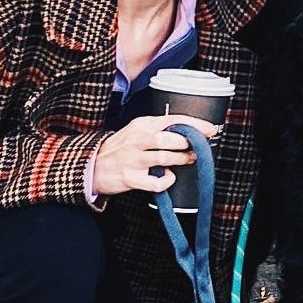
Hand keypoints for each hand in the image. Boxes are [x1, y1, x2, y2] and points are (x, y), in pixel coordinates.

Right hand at [91, 114, 220, 196]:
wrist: (92, 165)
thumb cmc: (120, 148)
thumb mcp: (137, 130)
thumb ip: (158, 129)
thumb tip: (187, 131)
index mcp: (142, 125)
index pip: (173, 120)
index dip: (195, 125)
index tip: (210, 129)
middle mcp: (137, 140)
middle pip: (169, 138)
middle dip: (188, 142)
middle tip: (198, 146)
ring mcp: (133, 160)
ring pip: (165, 157)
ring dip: (182, 159)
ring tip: (188, 159)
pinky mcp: (130, 178)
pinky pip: (155, 182)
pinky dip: (166, 180)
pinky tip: (169, 177)